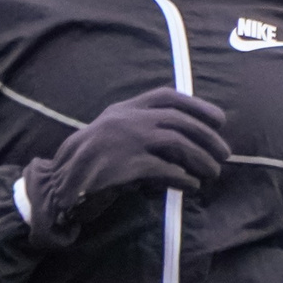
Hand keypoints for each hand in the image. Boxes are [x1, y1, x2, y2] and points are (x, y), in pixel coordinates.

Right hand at [19, 89, 229, 249]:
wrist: (57, 186)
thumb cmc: (89, 165)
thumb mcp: (114, 140)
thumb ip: (143, 135)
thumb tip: (184, 147)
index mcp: (123, 109)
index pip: (167, 96)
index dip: (197, 105)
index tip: (219, 119)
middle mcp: (125, 120)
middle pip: (178, 120)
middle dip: (207, 136)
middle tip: (224, 153)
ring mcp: (124, 141)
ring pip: (176, 142)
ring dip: (201, 158)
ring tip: (213, 173)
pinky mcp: (123, 166)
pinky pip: (164, 169)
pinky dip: (182, 177)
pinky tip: (192, 185)